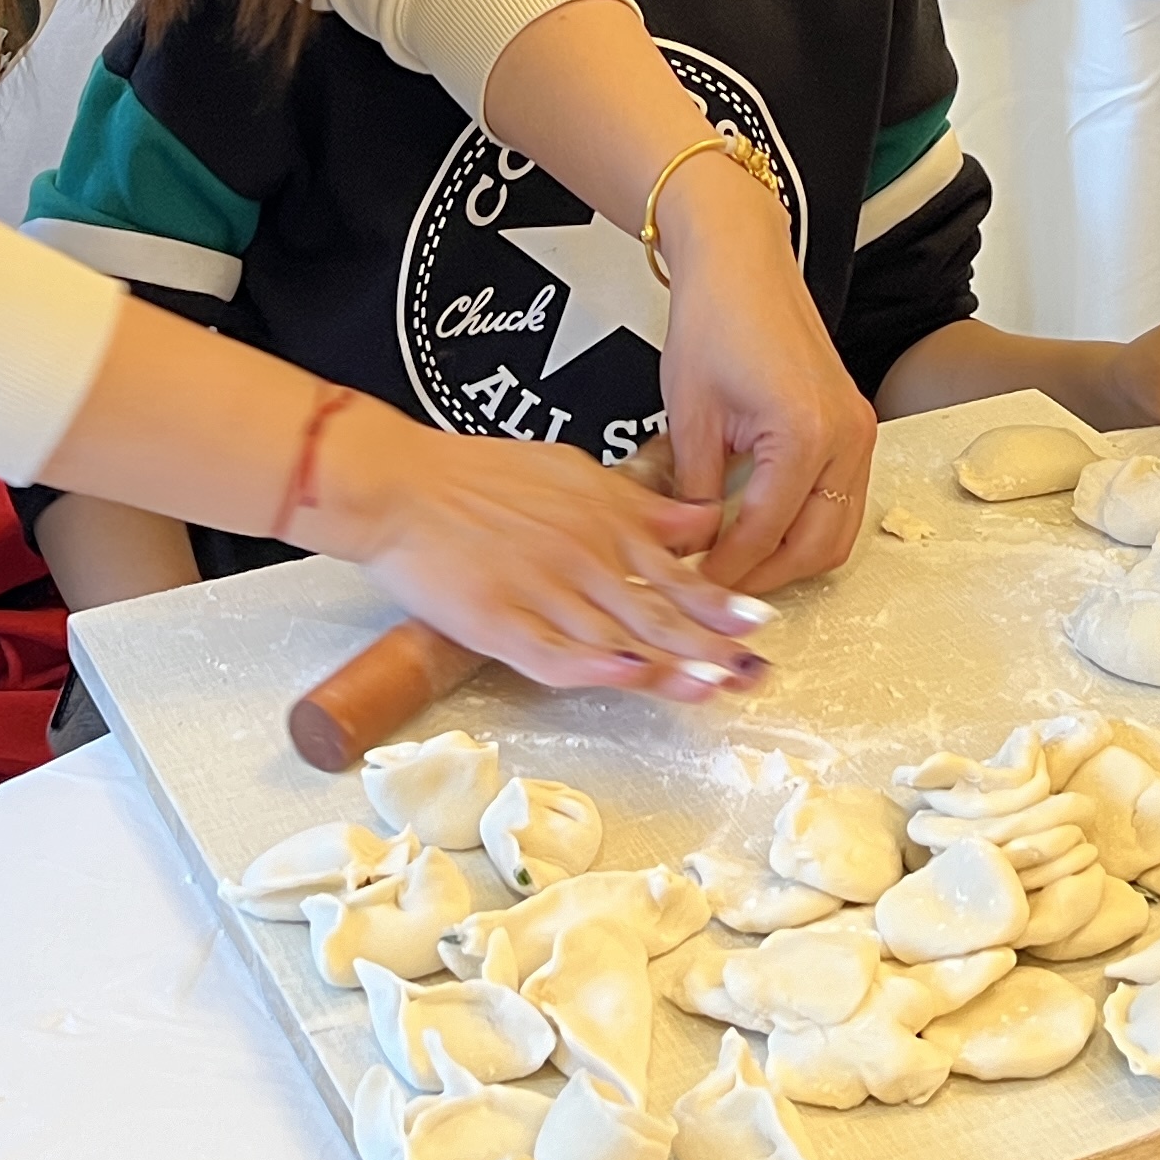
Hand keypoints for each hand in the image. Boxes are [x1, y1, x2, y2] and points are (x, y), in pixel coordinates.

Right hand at [291, 400, 762, 699]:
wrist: (401, 484)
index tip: (758, 627)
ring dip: (668, 666)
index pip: (675, 571)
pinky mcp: (499, 622)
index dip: (718, 604)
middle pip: (657, 612)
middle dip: (710, 647)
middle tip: (755, 675)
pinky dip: (594, 668)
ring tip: (713, 690)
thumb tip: (697, 524)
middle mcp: (581, 556)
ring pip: (616, 637)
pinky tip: (628, 680)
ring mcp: (541, 591)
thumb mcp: (572, 470)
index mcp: (601, 519)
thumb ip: (636, 504)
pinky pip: (554, 652)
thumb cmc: (478, 474)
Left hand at [653, 157, 881, 596]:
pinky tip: (763, 522)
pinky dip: (809, 523)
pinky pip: (843, 498)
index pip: (765, 533)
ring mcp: (858, 431)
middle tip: (717, 585)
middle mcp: (846, 437)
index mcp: (806, 435)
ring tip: (738, 560)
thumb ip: (694, 491)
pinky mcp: (854, 424)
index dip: (726, 568)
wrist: (740, 259)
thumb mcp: (690, 413)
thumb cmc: (716, 315)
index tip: (694, 584)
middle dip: (767, 575)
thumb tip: (690, 545)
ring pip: (839, 530)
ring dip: (792, 555)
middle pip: (817, 546)